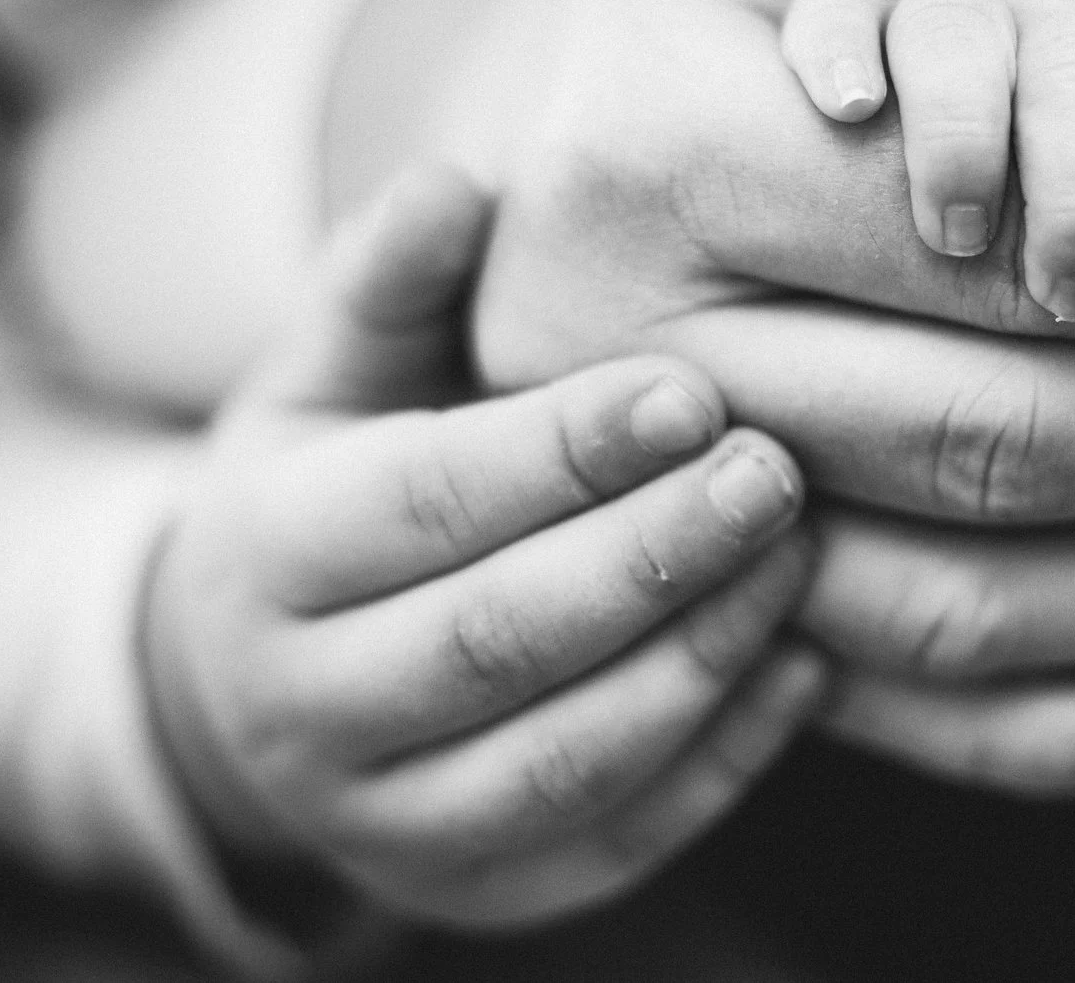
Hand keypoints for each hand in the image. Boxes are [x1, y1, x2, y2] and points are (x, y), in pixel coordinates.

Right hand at [144, 169, 823, 927]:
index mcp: (268, 556)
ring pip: (559, 761)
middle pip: (492, 640)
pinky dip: (721, 763)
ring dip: (697, 660)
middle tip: (776, 473)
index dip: (561, 452)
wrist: (277, 680)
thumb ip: (389, 283)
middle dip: (648, 556)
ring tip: (802, 559)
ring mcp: (390, 824)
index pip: (421, 503)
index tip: (692, 391)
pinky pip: (615, 842)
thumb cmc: (337, 489)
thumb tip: (456, 182)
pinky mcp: (485, 893)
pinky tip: (806, 667)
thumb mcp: (330, 378)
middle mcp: (305, 708)